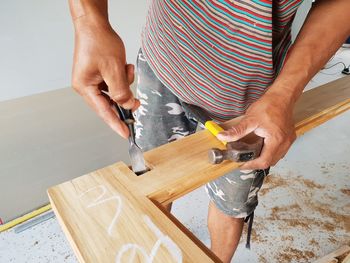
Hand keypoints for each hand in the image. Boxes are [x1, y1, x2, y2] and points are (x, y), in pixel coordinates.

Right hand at [71, 20, 138, 137]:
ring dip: (123, 84)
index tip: (126, 134)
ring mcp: (91, 80)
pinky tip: (123, 66)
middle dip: (124, 99)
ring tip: (125, 69)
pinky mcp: (97, 74)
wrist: (94, 23)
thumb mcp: (114, 69)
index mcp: (85, 87)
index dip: (116, 124)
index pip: (103, 111)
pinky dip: (121, 77)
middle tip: (137, 104)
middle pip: (108, 103)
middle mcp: (85, 86)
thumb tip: (127, 106)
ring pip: (113, 92)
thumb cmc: (98, 42)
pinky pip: (112, 83)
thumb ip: (121, 91)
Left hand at [217, 91, 296, 169]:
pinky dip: (270, 153)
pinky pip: (279, 151)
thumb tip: (223, 137)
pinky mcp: (288, 137)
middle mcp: (284, 142)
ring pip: (276, 157)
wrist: (282, 96)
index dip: (251, 165)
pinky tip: (262, 148)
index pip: (264, 161)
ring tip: (251, 156)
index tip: (242, 165)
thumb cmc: (270, 105)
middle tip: (244, 161)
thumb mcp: (250, 119)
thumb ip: (237, 131)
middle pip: (270, 162)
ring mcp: (288, 140)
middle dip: (256, 163)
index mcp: (276, 140)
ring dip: (264, 159)